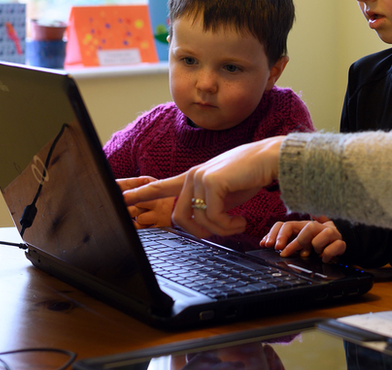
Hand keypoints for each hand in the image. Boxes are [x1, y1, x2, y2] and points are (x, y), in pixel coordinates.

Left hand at [123, 136, 284, 237]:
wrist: (271, 160)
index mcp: (193, 178)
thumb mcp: (226, 194)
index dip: (139, 194)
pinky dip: (229, 225)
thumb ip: (211, 205)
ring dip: (222, 230)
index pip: (159, 186)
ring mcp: (200, 177)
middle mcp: (192, 175)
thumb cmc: (252, 176)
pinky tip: (241, 220)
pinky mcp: (211, 181)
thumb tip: (206, 227)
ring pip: (199, 220)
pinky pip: (213, 217)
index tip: (120, 200)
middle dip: (200, 232)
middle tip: (225, 230)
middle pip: (180, 218)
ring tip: (238, 223)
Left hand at [260, 216, 345, 262]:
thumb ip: (281, 242)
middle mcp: (316, 227)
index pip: (287, 225)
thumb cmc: (312, 244)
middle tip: (285, 254)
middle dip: (295, 243)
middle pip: (307, 227)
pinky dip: (328, 254)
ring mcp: (330, 233)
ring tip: (311, 254)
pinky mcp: (340, 242)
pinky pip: (336, 245)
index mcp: (302, 226)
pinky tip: (323, 258)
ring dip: (316, 246)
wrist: (335, 243)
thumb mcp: (295, 242)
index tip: (269, 246)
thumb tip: (263, 242)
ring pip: (324, 233)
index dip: (277, 234)